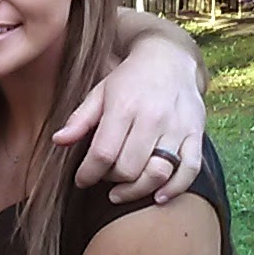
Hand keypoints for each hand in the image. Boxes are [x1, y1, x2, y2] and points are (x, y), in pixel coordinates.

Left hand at [54, 37, 204, 203]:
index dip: (88, 174)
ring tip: (122, 191)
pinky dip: (175, 188)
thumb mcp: (99, 92)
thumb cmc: (129, 78)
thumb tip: (58, 141)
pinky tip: (158, 196)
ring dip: (137, 190)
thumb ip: (80, 119)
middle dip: (111, 180)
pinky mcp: (195, 133)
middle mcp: (152, 118)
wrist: (169, 58)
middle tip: (104, 177)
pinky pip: (189, 169)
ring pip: (158, 173)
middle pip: (129, 168)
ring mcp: (176, 127)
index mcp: (123, 106)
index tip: (81, 180)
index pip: (103, 153)